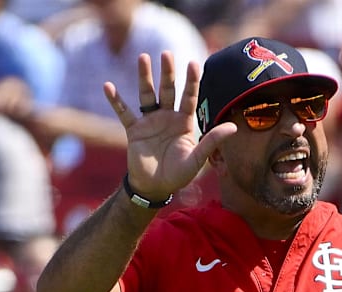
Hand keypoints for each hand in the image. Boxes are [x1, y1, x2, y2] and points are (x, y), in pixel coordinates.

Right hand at [103, 51, 235, 201]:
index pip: (189, 97)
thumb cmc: (178, 175)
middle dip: (168, 72)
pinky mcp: (134, 130)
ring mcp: (150, 122)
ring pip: (147, 95)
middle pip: (168, 90)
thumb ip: (211, 141)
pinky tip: (108, 86)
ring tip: (143, 57)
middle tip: (166, 54)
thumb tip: (233, 127)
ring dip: (145, 77)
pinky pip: (124, 112)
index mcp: (184, 122)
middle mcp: (168, 117)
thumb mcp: (197, 159)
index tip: (193, 63)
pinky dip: (116, 100)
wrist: (154, 187)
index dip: (191, 81)